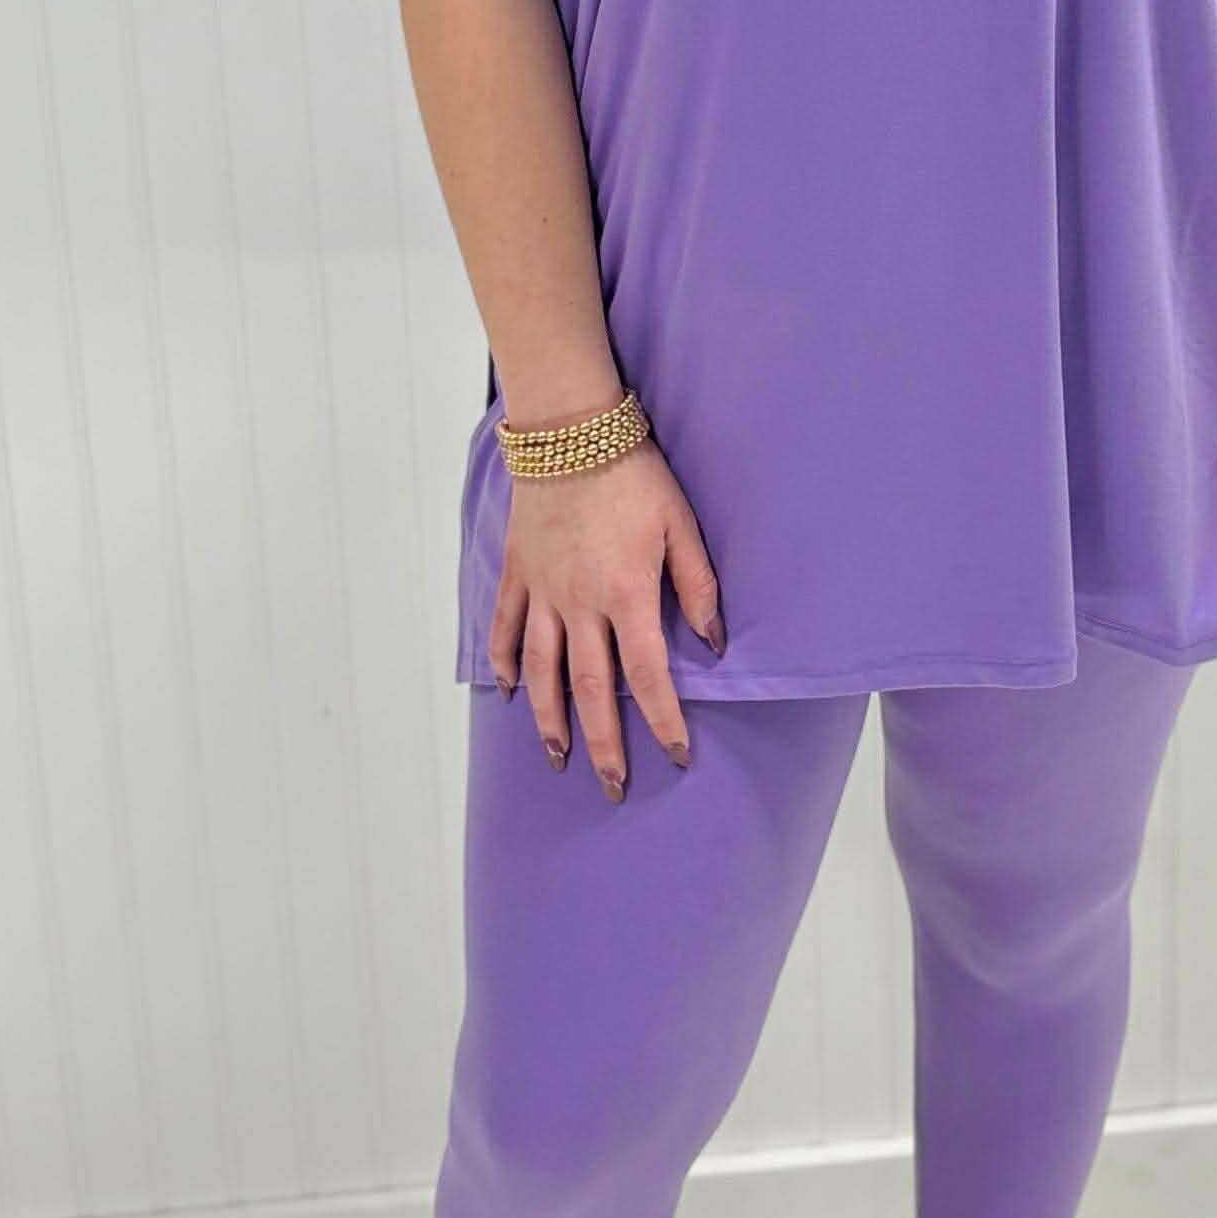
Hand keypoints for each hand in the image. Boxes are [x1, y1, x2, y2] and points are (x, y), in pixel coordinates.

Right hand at [488, 441, 724, 800]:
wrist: (570, 431)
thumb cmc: (634, 474)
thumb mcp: (681, 524)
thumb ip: (697, 586)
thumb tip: (713, 644)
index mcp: (626, 593)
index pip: (648, 675)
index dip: (664, 720)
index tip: (677, 756)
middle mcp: (580, 603)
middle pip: (590, 689)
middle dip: (604, 744)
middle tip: (613, 787)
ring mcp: (542, 591)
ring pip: (542, 671)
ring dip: (549, 720)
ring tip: (557, 757)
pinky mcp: (517, 573)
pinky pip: (505, 629)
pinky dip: (504, 665)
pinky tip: (509, 694)